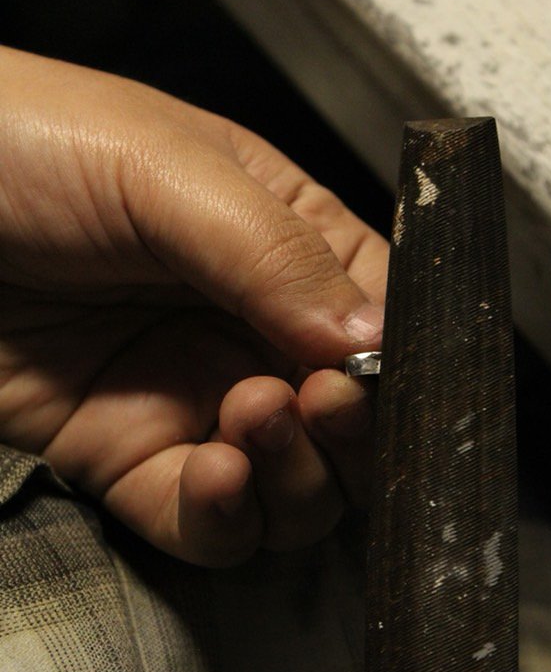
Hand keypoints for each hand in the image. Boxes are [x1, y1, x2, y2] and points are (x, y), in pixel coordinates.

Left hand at [0, 46, 388, 563]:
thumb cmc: (24, 146)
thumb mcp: (164, 168)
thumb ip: (275, 253)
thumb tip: (372, 338)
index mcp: (278, 248)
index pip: (377, 324)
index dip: (392, 366)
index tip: (373, 377)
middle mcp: (246, 333)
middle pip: (347, 425)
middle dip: (351, 435)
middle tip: (320, 403)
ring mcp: (193, 403)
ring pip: (294, 488)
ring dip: (296, 478)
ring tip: (253, 418)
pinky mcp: (132, 461)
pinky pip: (208, 524)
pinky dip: (228, 520)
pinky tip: (215, 476)